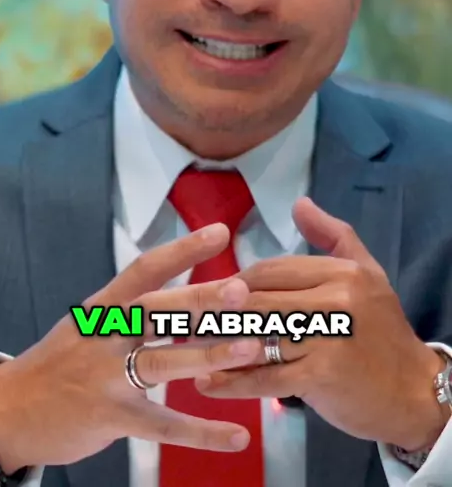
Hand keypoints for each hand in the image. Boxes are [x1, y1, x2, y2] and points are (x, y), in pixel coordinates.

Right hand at [0, 224, 259, 473]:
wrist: (12, 410)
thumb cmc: (63, 360)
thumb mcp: (88, 323)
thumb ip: (130, 309)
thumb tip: (188, 296)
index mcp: (104, 308)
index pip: (145, 270)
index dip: (182, 250)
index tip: (219, 232)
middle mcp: (106, 337)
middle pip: (156, 312)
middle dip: (199, 300)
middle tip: (241, 290)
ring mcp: (107, 378)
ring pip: (162, 364)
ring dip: (208, 356)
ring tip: (250, 348)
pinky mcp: (113, 418)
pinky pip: (163, 425)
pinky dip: (202, 432)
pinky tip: (237, 435)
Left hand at [196, 198, 447, 451]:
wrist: (414, 391)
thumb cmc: (382, 331)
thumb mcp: (367, 274)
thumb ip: (332, 235)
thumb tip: (300, 202)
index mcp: (341, 272)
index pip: (272, 269)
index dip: (236, 281)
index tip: (211, 293)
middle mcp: (335, 300)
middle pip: (257, 299)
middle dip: (216, 310)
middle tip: (180, 318)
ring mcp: (328, 339)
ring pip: (257, 335)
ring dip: (215, 344)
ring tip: (183, 348)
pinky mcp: (321, 377)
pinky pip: (266, 376)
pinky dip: (233, 381)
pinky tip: (207, 383)